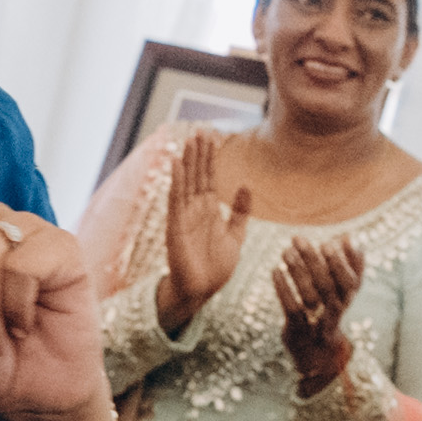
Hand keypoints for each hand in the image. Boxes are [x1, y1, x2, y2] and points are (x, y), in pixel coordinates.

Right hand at [153, 130, 247, 334]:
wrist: (202, 291)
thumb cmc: (217, 267)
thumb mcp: (236, 236)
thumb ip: (240, 212)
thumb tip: (246, 186)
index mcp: (209, 210)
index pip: (209, 177)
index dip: (210, 157)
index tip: (212, 136)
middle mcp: (195, 209)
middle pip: (197, 174)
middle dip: (199, 152)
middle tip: (201, 129)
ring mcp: (184, 216)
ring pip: (186, 181)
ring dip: (187, 161)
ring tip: (189, 140)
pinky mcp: (176, 226)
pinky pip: (175, 199)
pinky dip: (176, 181)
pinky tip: (176, 164)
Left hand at [273, 234, 363, 392]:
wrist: (319, 354)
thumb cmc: (329, 312)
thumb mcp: (344, 290)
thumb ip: (350, 265)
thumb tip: (347, 237)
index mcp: (348, 299)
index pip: (351, 280)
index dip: (340, 261)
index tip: (328, 241)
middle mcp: (336, 311)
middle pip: (326, 284)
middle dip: (312, 259)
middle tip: (297, 238)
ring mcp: (317, 322)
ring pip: (309, 295)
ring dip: (296, 271)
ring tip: (285, 251)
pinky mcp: (298, 329)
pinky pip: (291, 308)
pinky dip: (282, 288)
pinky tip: (275, 270)